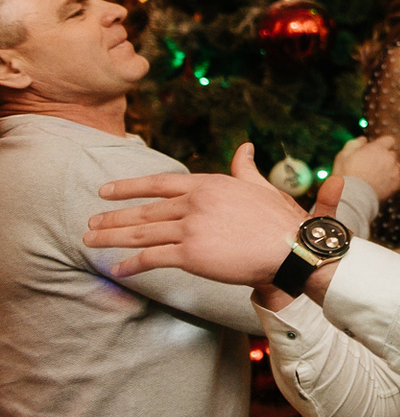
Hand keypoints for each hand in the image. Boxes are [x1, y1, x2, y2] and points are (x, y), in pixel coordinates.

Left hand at [84, 142, 340, 284]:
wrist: (291, 248)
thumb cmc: (280, 220)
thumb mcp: (261, 187)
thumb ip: (245, 168)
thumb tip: (245, 147)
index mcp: (209, 185)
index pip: (159, 183)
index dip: (129, 187)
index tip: (106, 191)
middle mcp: (195, 203)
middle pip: (145, 211)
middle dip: (113, 217)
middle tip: (91, 222)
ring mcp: (190, 228)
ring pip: (141, 234)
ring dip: (112, 237)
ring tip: (91, 241)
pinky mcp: (190, 254)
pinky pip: (152, 259)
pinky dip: (131, 265)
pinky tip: (117, 269)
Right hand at [332, 135, 399, 201]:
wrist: (353, 196)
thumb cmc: (346, 175)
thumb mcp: (343, 155)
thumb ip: (355, 144)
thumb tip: (363, 139)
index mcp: (378, 148)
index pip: (389, 140)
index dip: (383, 145)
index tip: (376, 151)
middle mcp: (389, 158)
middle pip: (392, 154)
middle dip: (385, 159)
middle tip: (373, 167)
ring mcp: (395, 171)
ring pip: (397, 167)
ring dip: (391, 170)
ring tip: (378, 179)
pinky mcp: (397, 184)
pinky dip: (395, 183)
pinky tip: (386, 186)